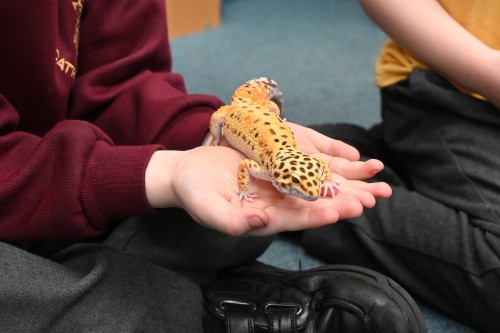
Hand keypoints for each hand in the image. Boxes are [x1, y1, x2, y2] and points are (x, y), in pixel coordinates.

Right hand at [146, 142, 390, 236]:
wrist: (189, 173)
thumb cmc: (194, 194)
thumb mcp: (207, 208)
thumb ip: (230, 221)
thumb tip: (259, 224)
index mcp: (262, 218)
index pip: (293, 220)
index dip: (316, 217)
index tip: (338, 212)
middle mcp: (276, 204)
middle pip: (312, 205)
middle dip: (340, 203)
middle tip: (369, 200)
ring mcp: (278, 186)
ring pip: (315, 187)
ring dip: (343, 186)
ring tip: (372, 185)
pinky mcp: (278, 168)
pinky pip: (306, 167)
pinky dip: (327, 165)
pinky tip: (350, 161)